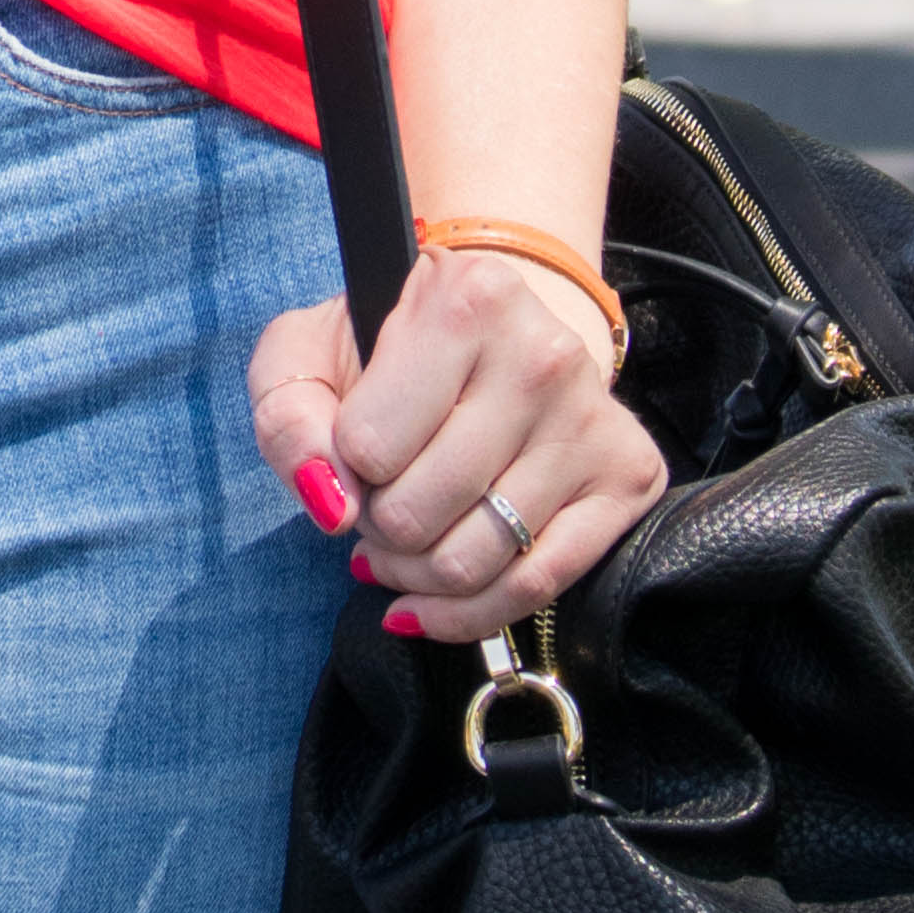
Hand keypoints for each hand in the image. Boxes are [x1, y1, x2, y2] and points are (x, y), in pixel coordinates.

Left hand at [248, 244, 663, 644]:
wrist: (495, 332)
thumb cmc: (387, 348)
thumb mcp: (307, 354)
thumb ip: (287, 416)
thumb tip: (331, 505)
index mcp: (466, 300)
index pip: (368, 446)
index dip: (345, 467)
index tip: (357, 451)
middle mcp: (543, 354)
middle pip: (419, 513)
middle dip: (379, 527)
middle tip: (379, 502)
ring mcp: (591, 418)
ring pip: (475, 559)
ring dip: (415, 574)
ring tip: (402, 544)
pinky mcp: (626, 475)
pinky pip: (539, 585)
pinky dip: (469, 613)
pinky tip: (430, 600)